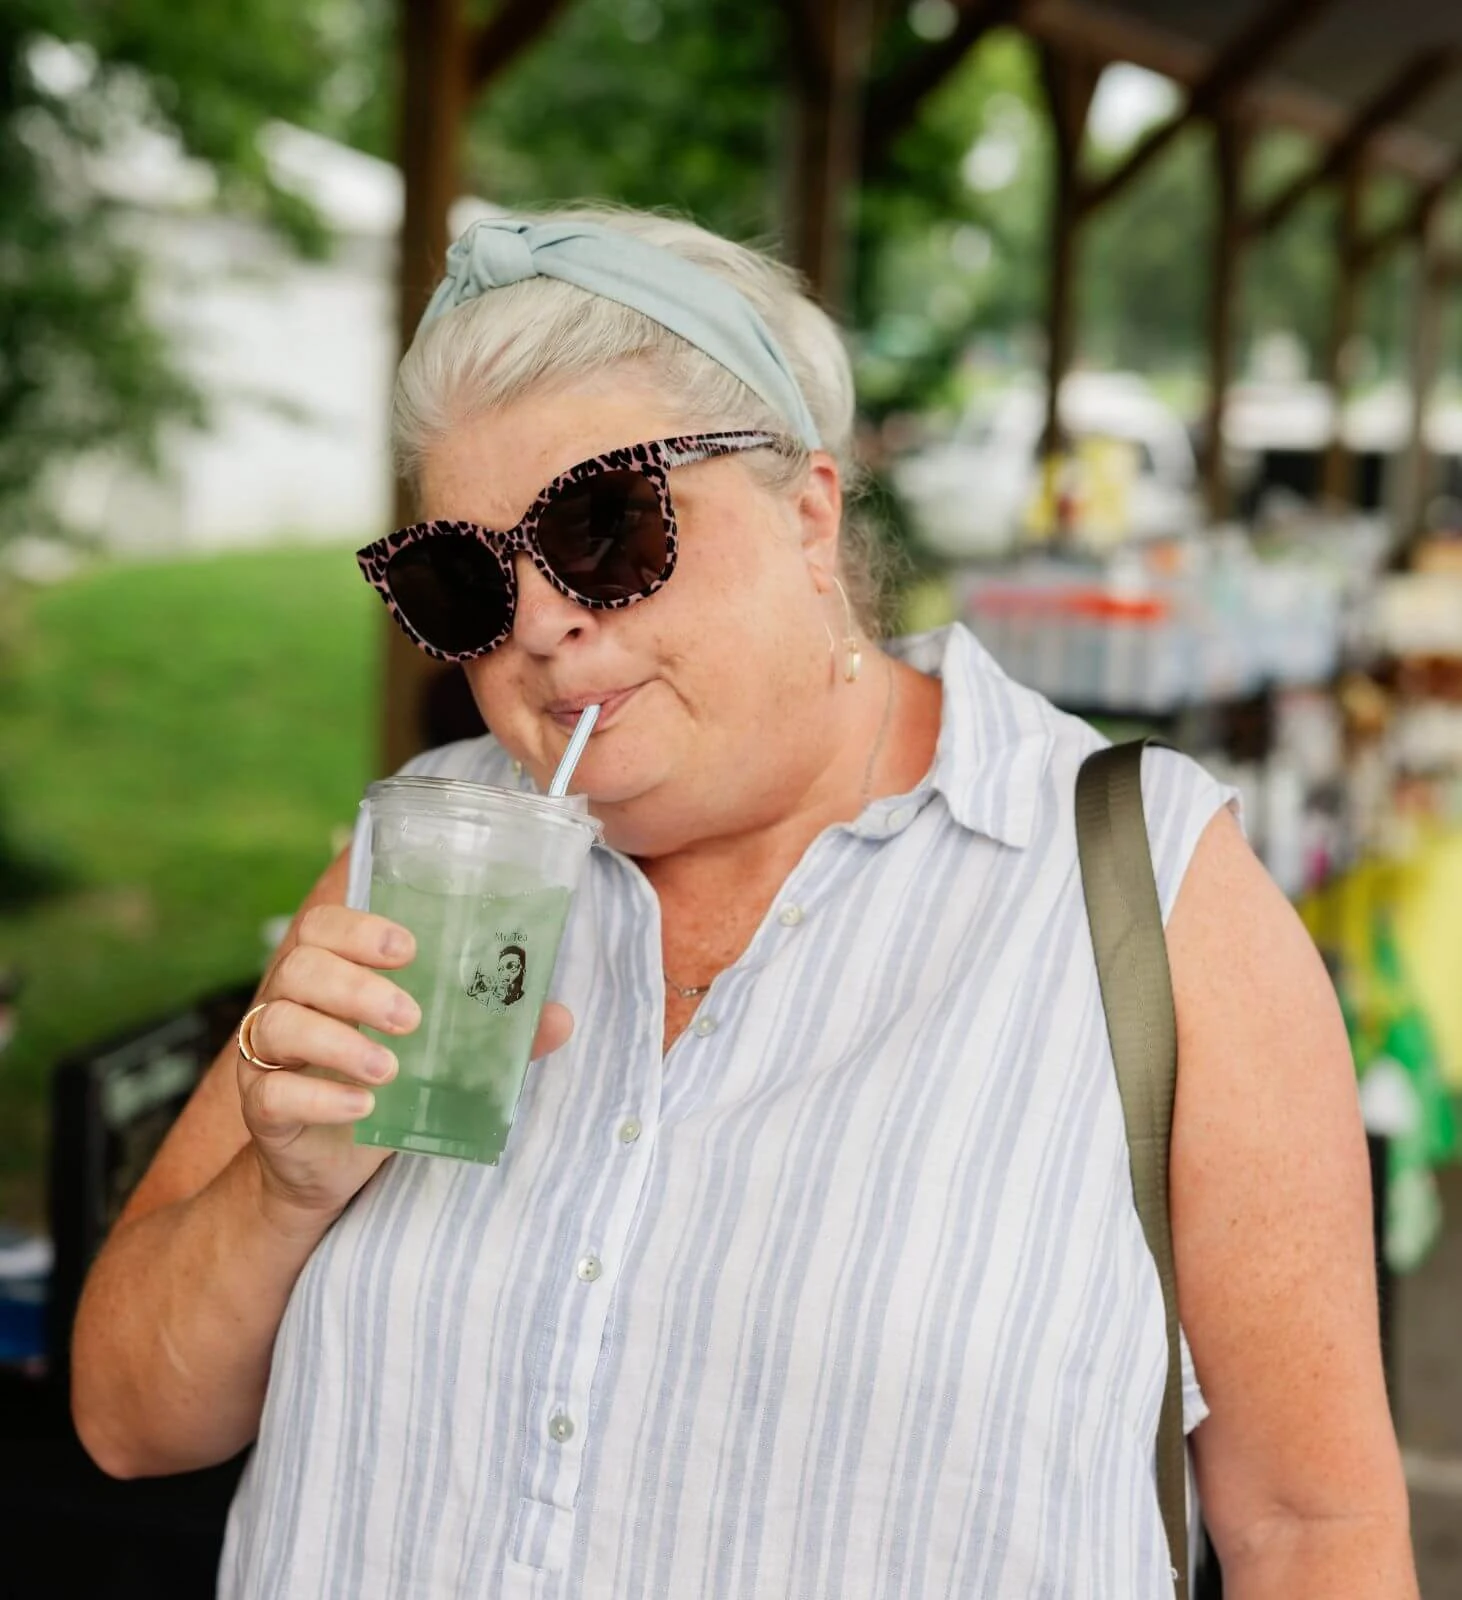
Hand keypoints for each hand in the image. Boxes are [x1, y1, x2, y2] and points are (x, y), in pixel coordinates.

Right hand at [237, 904, 573, 1228]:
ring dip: (338, 1041)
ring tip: (390, 1067)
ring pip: (278, 1024)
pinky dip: (318, 1097)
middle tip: (412, 1017)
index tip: (408, 948)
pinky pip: (271, 1093)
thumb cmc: (386, 1088)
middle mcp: (288, 1004)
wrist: (332, 1167)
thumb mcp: (439, 1058)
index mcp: (329, 976)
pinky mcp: (261, 1109)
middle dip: (357, 986)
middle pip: (300, 967)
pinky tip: (362, 1107)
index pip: (323, 927)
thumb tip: (560, 1018)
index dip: (357, 928)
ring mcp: (266, 1057)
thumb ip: (491, 1034)